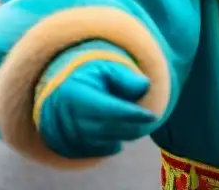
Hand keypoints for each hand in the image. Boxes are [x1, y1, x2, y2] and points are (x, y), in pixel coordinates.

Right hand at [37, 56, 156, 159]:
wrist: (66, 93)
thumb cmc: (92, 78)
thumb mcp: (107, 69)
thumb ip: (125, 76)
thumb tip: (144, 86)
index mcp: (75, 94)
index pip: (108, 109)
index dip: (132, 114)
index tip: (152, 116)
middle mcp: (69, 118)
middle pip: (109, 128)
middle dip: (133, 125)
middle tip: (149, 118)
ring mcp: (70, 135)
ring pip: (107, 141)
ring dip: (126, 134)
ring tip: (135, 121)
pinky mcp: (75, 147)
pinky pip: (102, 150)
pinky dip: (116, 143)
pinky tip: (121, 130)